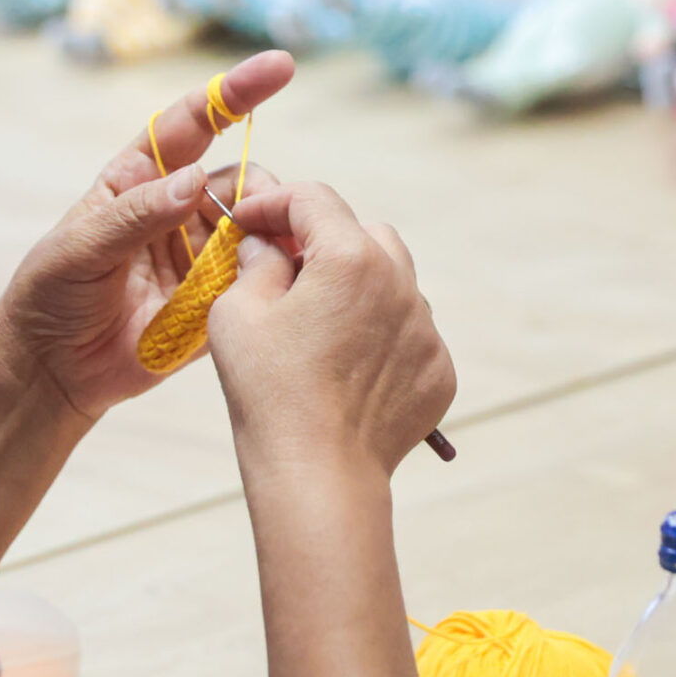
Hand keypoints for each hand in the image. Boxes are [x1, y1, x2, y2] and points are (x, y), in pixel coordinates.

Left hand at [0, 52, 296, 421]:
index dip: (234, 93)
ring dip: (267, 234)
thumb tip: (194, 181)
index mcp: (140, 178)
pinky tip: (269, 287)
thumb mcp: (80, 247)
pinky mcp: (214, 300)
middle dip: (259, 190)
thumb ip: (137, 215)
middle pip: (239, 179)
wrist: (52, 369)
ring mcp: (199, 254)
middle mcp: (177, 208)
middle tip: (258, 216)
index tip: (279, 68)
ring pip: (255, 227)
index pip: (193, 123)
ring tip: (262, 257)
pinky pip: (254, 280)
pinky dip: (268, 278)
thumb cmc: (50, 294)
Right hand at [210, 181, 455, 477]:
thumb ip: (254, 263)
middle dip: (322, 238)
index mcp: (351, 258)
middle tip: (283, 266)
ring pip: (393, 280)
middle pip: (363, 232)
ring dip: (357, 285)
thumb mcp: (238, 315)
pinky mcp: (438, 368)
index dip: (273, 202)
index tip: (247, 222)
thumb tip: (263, 246)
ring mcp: (426, 328)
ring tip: (317, 321)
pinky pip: (408, 331)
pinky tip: (344, 364)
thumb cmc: (270, 394)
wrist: (320, 475)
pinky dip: (379, 332)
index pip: (312, 200)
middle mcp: (401, 283)